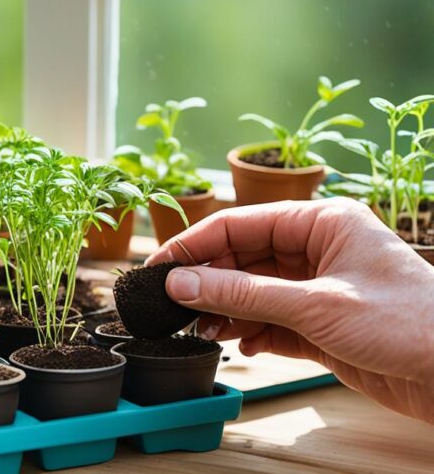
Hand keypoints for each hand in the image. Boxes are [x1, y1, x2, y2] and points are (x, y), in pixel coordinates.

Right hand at [147, 198, 433, 422]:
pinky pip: (270, 322)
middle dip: (208, 282)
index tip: (159, 267)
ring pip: (253, 292)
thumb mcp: (315, 306)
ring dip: (225, 311)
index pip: (241, 224)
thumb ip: (242, 295)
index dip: (195, 245)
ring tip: (201, 330)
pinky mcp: (322, 326)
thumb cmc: (410, 325)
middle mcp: (318, 250)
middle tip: (172, 305)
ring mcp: (319, 289)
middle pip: (243, 257)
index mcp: (323, 222)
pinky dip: (249, 333)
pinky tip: (236, 345)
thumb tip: (180, 284)